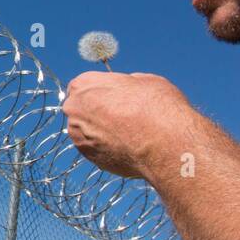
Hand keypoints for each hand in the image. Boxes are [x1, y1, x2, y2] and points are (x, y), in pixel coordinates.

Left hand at [61, 71, 196, 178]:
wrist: (165, 146)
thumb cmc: (158, 108)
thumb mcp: (145, 81)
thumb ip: (126, 85)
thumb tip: (126, 90)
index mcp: (83, 85)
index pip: (84, 86)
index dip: (102, 92)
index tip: (116, 98)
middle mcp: (74, 110)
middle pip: (83, 109)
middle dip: (98, 112)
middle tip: (123, 116)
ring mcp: (79, 136)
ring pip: (88, 131)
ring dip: (103, 132)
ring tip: (129, 134)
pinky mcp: (89, 157)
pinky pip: (97, 150)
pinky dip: (108, 149)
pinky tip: (129, 148)